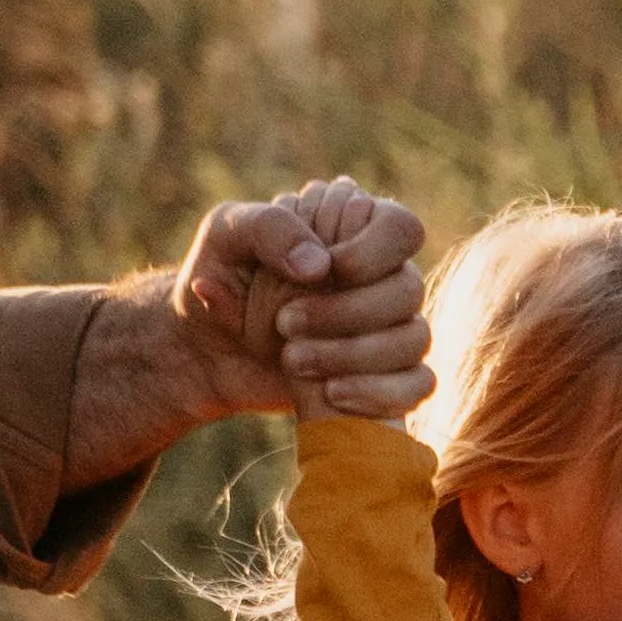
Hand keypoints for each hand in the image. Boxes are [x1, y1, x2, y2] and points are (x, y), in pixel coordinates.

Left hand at [167, 179, 435, 431]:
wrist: (203, 350)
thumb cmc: (218, 279)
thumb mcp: (224, 236)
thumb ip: (269, 228)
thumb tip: (319, 266)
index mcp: (353, 228)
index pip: (401, 228)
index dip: (371, 253)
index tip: (323, 272)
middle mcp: (381, 275)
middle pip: (409, 289)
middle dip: (348, 313)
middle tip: (284, 323)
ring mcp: (388, 327)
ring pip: (414, 340)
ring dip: (354, 355)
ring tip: (291, 361)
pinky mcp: (385, 374)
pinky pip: (418, 385)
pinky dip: (379, 392)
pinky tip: (330, 392)